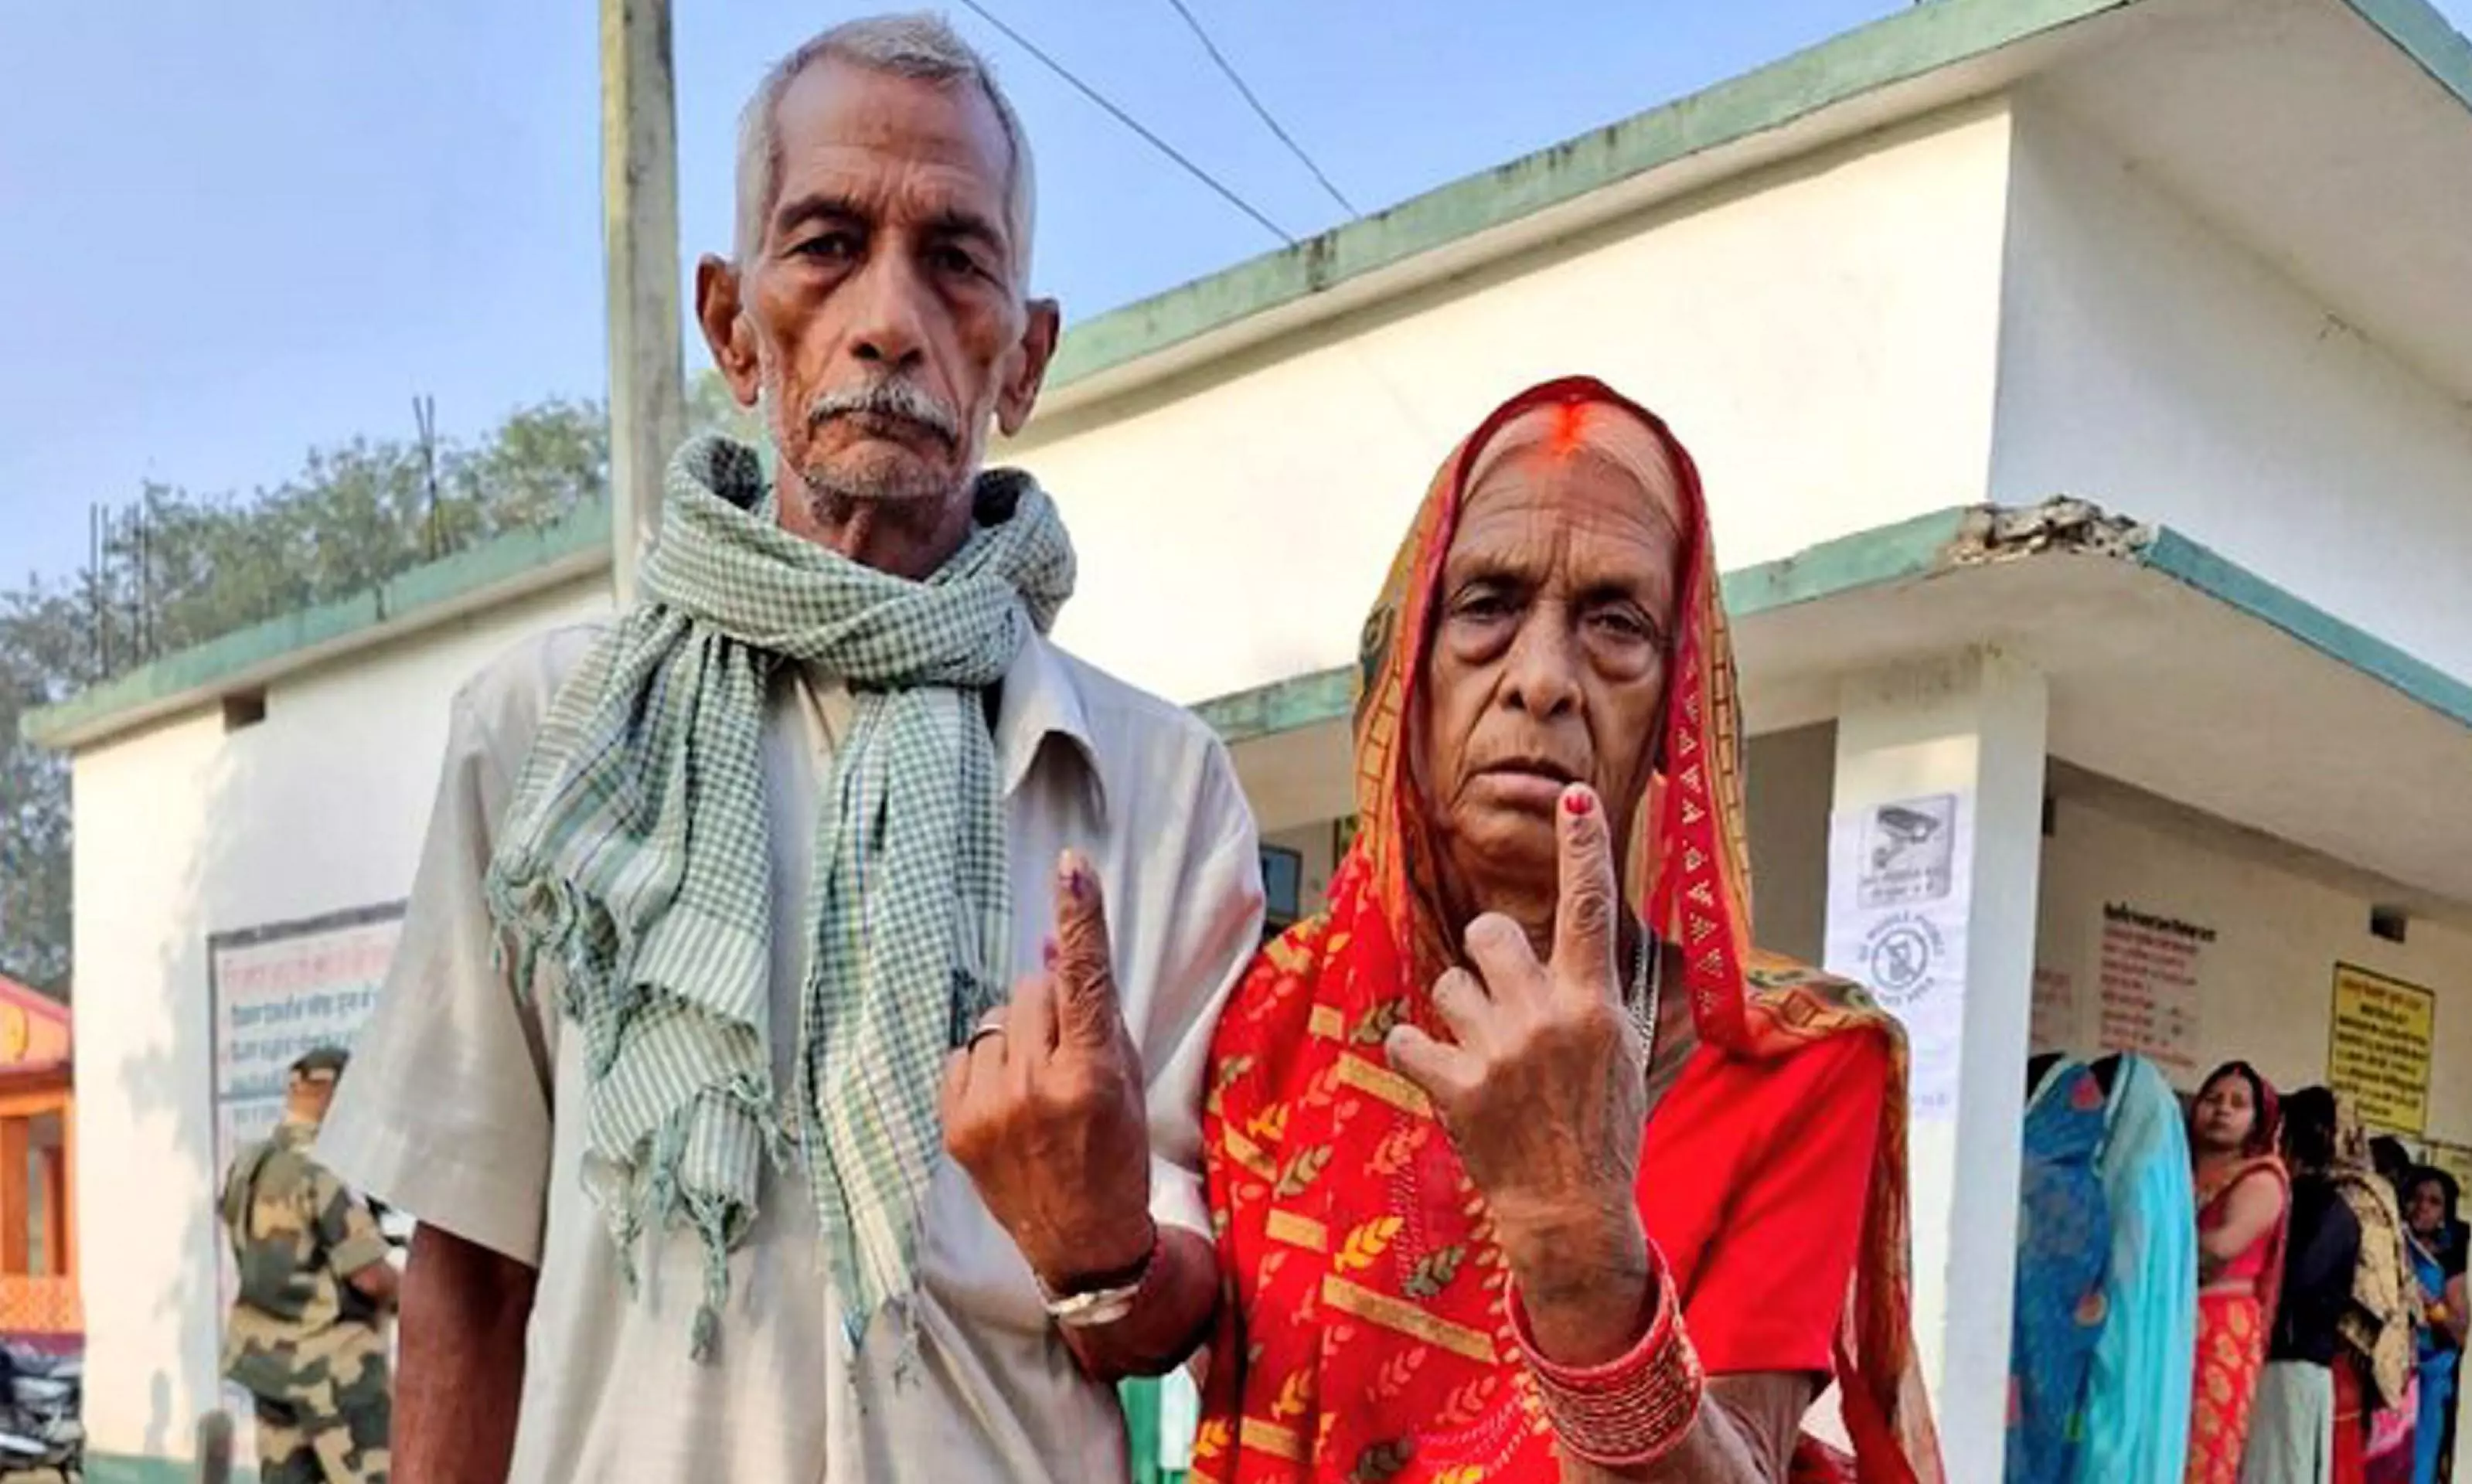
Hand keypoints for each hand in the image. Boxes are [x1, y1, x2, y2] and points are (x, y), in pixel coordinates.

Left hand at [941, 851, 1154, 1291]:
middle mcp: (1035, 1090)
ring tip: (1036, 1086)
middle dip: (1050, 1009)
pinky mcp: (955, 1127)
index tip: (1071, 867)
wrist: (1083, 1242)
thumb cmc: (1115, 1154)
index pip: (1086, 982)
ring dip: (1016, 1038)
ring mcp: (989, 1111)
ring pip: (995, 1020)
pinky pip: (964, 1054)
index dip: (1082, 919)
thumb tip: (1052, 943)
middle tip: (1067, 1055)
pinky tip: (1008, 1101)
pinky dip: (986, 1066)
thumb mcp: (1123, 1079)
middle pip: (1031, 990)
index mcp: (1091, 1078)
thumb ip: (1092, 1012)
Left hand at [1384, 784, 1649, 1295]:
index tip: (1573, 795)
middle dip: (1487, 953)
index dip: (1583, 846)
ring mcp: (1499, 1053)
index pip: (1591, 909)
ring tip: (1483, 1052)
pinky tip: (1440, 1070)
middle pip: (1491, 932)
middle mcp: (1547, 1017)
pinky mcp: (1456, 1088)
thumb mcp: (1625, 1054)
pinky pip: (1410, 1036)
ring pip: (1448, 984)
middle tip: (1501, 993)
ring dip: (1458, 1010)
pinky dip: (1418, 1049)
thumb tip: (1578, 943)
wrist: (1573, 1210)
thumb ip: (1595, 996)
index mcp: (1595, 1005)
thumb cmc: (1603, 1129)